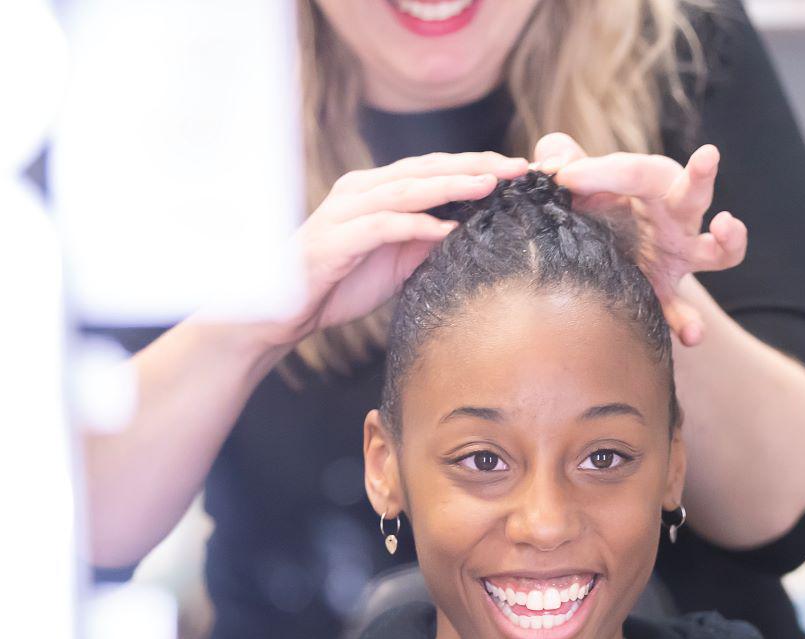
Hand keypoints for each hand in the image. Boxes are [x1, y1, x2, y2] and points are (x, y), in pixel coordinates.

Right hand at [248, 151, 531, 350]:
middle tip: (517, 167)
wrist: (285, 309)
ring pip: (406, 189)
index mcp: (376, 190)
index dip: (476, 164)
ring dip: (450, 185)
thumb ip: (429, 242)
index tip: (519, 168)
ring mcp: (345, 212)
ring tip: (489, 186)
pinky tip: (447, 228)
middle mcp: (360, 191)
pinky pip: (382, 226)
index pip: (433, 168)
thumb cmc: (342, 282)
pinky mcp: (336, 239)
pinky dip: (416, 225)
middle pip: (425, 169)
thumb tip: (472, 233)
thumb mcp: (398, 261)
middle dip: (474, 165)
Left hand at [532, 133, 747, 346]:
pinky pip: (682, 312)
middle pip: (694, 194)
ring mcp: (678, 257)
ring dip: (728, 242)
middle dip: (701, 177)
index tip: (563, 178)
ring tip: (727, 227)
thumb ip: (559, 155)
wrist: (595, 246)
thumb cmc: (589, 199)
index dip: (599, 172)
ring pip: (716, 252)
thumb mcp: (572, 172)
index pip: (635, 172)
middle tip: (708, 156)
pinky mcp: (665, 292)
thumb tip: (554, 163)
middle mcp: (674, 217)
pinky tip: (691, 337)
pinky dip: (689, 324)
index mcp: (652, 182)